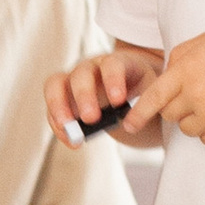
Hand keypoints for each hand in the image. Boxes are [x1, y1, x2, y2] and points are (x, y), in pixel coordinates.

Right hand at [45, 45, 167, 148]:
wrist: (134, 94)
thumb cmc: (142, 92)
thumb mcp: (151, 93)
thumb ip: (144, 103)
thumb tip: (132, 120)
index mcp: (117, 62)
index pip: (112, 64)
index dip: (113, 80)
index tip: (119, 101)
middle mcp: (92, 67)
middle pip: (81, 73)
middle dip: (84, 96)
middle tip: (91, 119)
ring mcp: (74, 81)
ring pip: (56, 84)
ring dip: (59, 107)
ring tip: (70, 131)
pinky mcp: (64, 98)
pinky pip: (53, 108)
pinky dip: (59, 125)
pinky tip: (71, 141)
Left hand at [145, 31, 204, 147]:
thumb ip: (180, 55)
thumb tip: (164, 74)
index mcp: (187, 70)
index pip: (153, 97)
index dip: (137, 113)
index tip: (127, 125)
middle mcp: (196, 95)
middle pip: (169, 115)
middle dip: (177, 107)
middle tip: (198, 94)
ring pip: (187, 129)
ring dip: (196, 120)